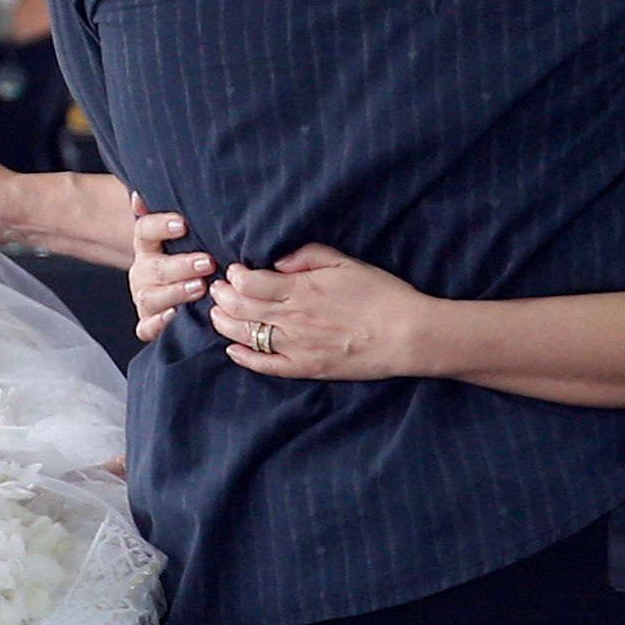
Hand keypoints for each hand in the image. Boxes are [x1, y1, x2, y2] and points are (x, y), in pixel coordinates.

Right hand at [128, 195, 209, 341]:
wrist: (175, 286)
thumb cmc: (187, 253)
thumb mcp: (185, 233)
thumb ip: (183, 210)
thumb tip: (160, 187)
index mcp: (148, 245)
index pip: (145, 230)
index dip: (160, 225)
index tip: (182, 224)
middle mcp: (143, 270)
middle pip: (154, 267)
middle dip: (181, 265)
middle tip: (207, 262)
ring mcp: (145, 297)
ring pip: (151, 296)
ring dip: (175, 292)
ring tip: (200, 288)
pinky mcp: (148, 321)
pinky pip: (146, 327)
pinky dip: (157, 324)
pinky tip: (173, 317)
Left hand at [207, 245, 437, 380]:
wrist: (406, 335)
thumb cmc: (381, 295)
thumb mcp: (346, 262)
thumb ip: (307, 257)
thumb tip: (277, 263)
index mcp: (301, 289)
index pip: (250, 282)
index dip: (235, 276)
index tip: (233, 270)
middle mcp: (292, 319)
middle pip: (241, 308)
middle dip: (223, 296)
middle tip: (218, 289)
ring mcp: (296, 347)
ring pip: (246, 336)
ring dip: (225, 324)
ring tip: (218, 314)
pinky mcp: (305, 368)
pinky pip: (265, 366)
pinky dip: (244, 358)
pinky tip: (232, 350)